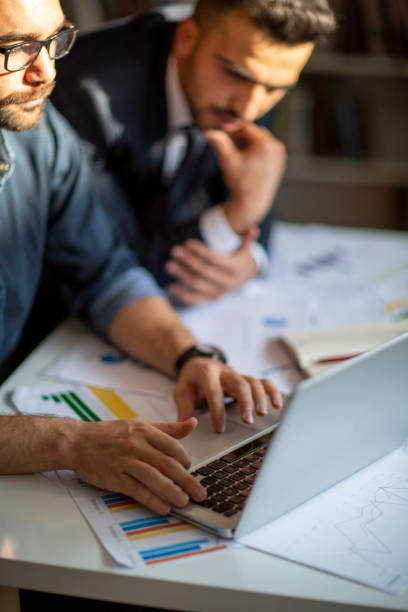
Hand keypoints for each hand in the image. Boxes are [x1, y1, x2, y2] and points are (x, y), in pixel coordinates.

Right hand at [67, 417, 206, 513]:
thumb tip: (192, 423)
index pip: (172, 446)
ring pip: (154, 477)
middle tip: (200, 493)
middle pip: (167, 464)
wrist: (77, 442)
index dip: (185, 460)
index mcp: (144, 430)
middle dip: (186, 480)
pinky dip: (151, 500)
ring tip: (184, 502)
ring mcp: (124, 461)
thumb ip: (167, 428)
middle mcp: (136, 444)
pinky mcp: (114, 477)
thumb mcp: (139, 425)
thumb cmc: (109, 434)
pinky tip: (163, 508)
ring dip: (171, 491)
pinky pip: (136, 490)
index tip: (191, 470)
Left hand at [166, 230, 258, 304]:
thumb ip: (247, 240)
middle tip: (174, 251)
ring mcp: (219, 293)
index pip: (215, 259)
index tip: (187, 243)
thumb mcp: (245, 249)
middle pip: (204, 271)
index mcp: (234, 269)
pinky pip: (196, 299)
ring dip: (182, 275)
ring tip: (169, 265)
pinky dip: (183, 295)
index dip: (201, 251)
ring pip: (198, 284)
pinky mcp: (211, 299)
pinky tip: (171, 287)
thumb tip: (253, 229)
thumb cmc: (240, 258)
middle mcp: (227, 283)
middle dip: (188, 260)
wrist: (244, 278)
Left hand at [174, 358, 282, 432]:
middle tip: (248, 420)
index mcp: (207, 373)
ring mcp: (238, 374)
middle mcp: (225, 371)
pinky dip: (272, 391)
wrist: (196, 363)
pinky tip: (277, 404)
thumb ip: (184, 409)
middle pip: (239, 384)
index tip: (220, 428)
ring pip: (253, 382)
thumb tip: (186, 426)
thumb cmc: (190, 380)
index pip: (214, 391)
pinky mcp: (246, 379)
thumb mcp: (181, 392)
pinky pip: (263, 382)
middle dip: (245, 402)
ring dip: (260, 398)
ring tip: (263, 414)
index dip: (218, 410)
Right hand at [206, 124, 285, 234]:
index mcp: (266, 144)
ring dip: (248, 146)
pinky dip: (256, 153)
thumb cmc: (240, 183)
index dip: (233, 133)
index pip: (246, 128)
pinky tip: (247, 164)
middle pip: (255, 134)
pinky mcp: (280, 162)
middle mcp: (277, 147)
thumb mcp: (227, 161)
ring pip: (260, 141)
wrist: (252, 204)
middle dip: (242, 139)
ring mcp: (280, 155)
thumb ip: (219, 143)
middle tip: (231, 151)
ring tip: (239, 158)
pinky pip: (266, 150)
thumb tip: (208, 132)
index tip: (224, 141)